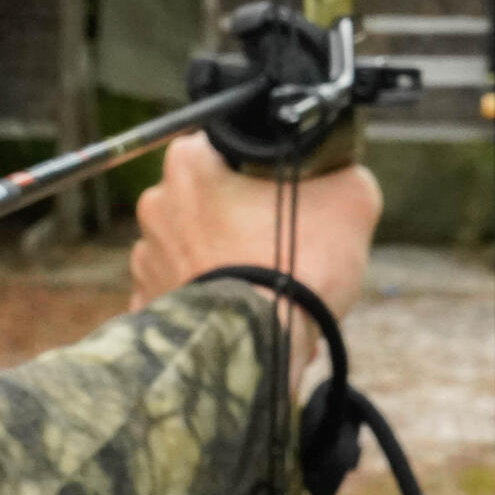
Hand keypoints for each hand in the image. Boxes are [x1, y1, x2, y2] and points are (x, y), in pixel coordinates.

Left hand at [129, 133, 381, 387]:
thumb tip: (337, 172)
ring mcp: (145, 258)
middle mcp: (157, 203)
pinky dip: (208, 303)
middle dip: (242, 222)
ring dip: (224, 264)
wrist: (262, 345)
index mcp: (189, 162)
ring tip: (267, 289)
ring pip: (195, 250)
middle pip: (209, 201)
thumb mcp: (349, 198)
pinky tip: (243, 315)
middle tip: (282, 247)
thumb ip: (337, 171)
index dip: (260, 170)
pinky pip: (183, 295)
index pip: (226, 148)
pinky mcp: (146, 306)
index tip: (285, 194)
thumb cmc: (298, 266)